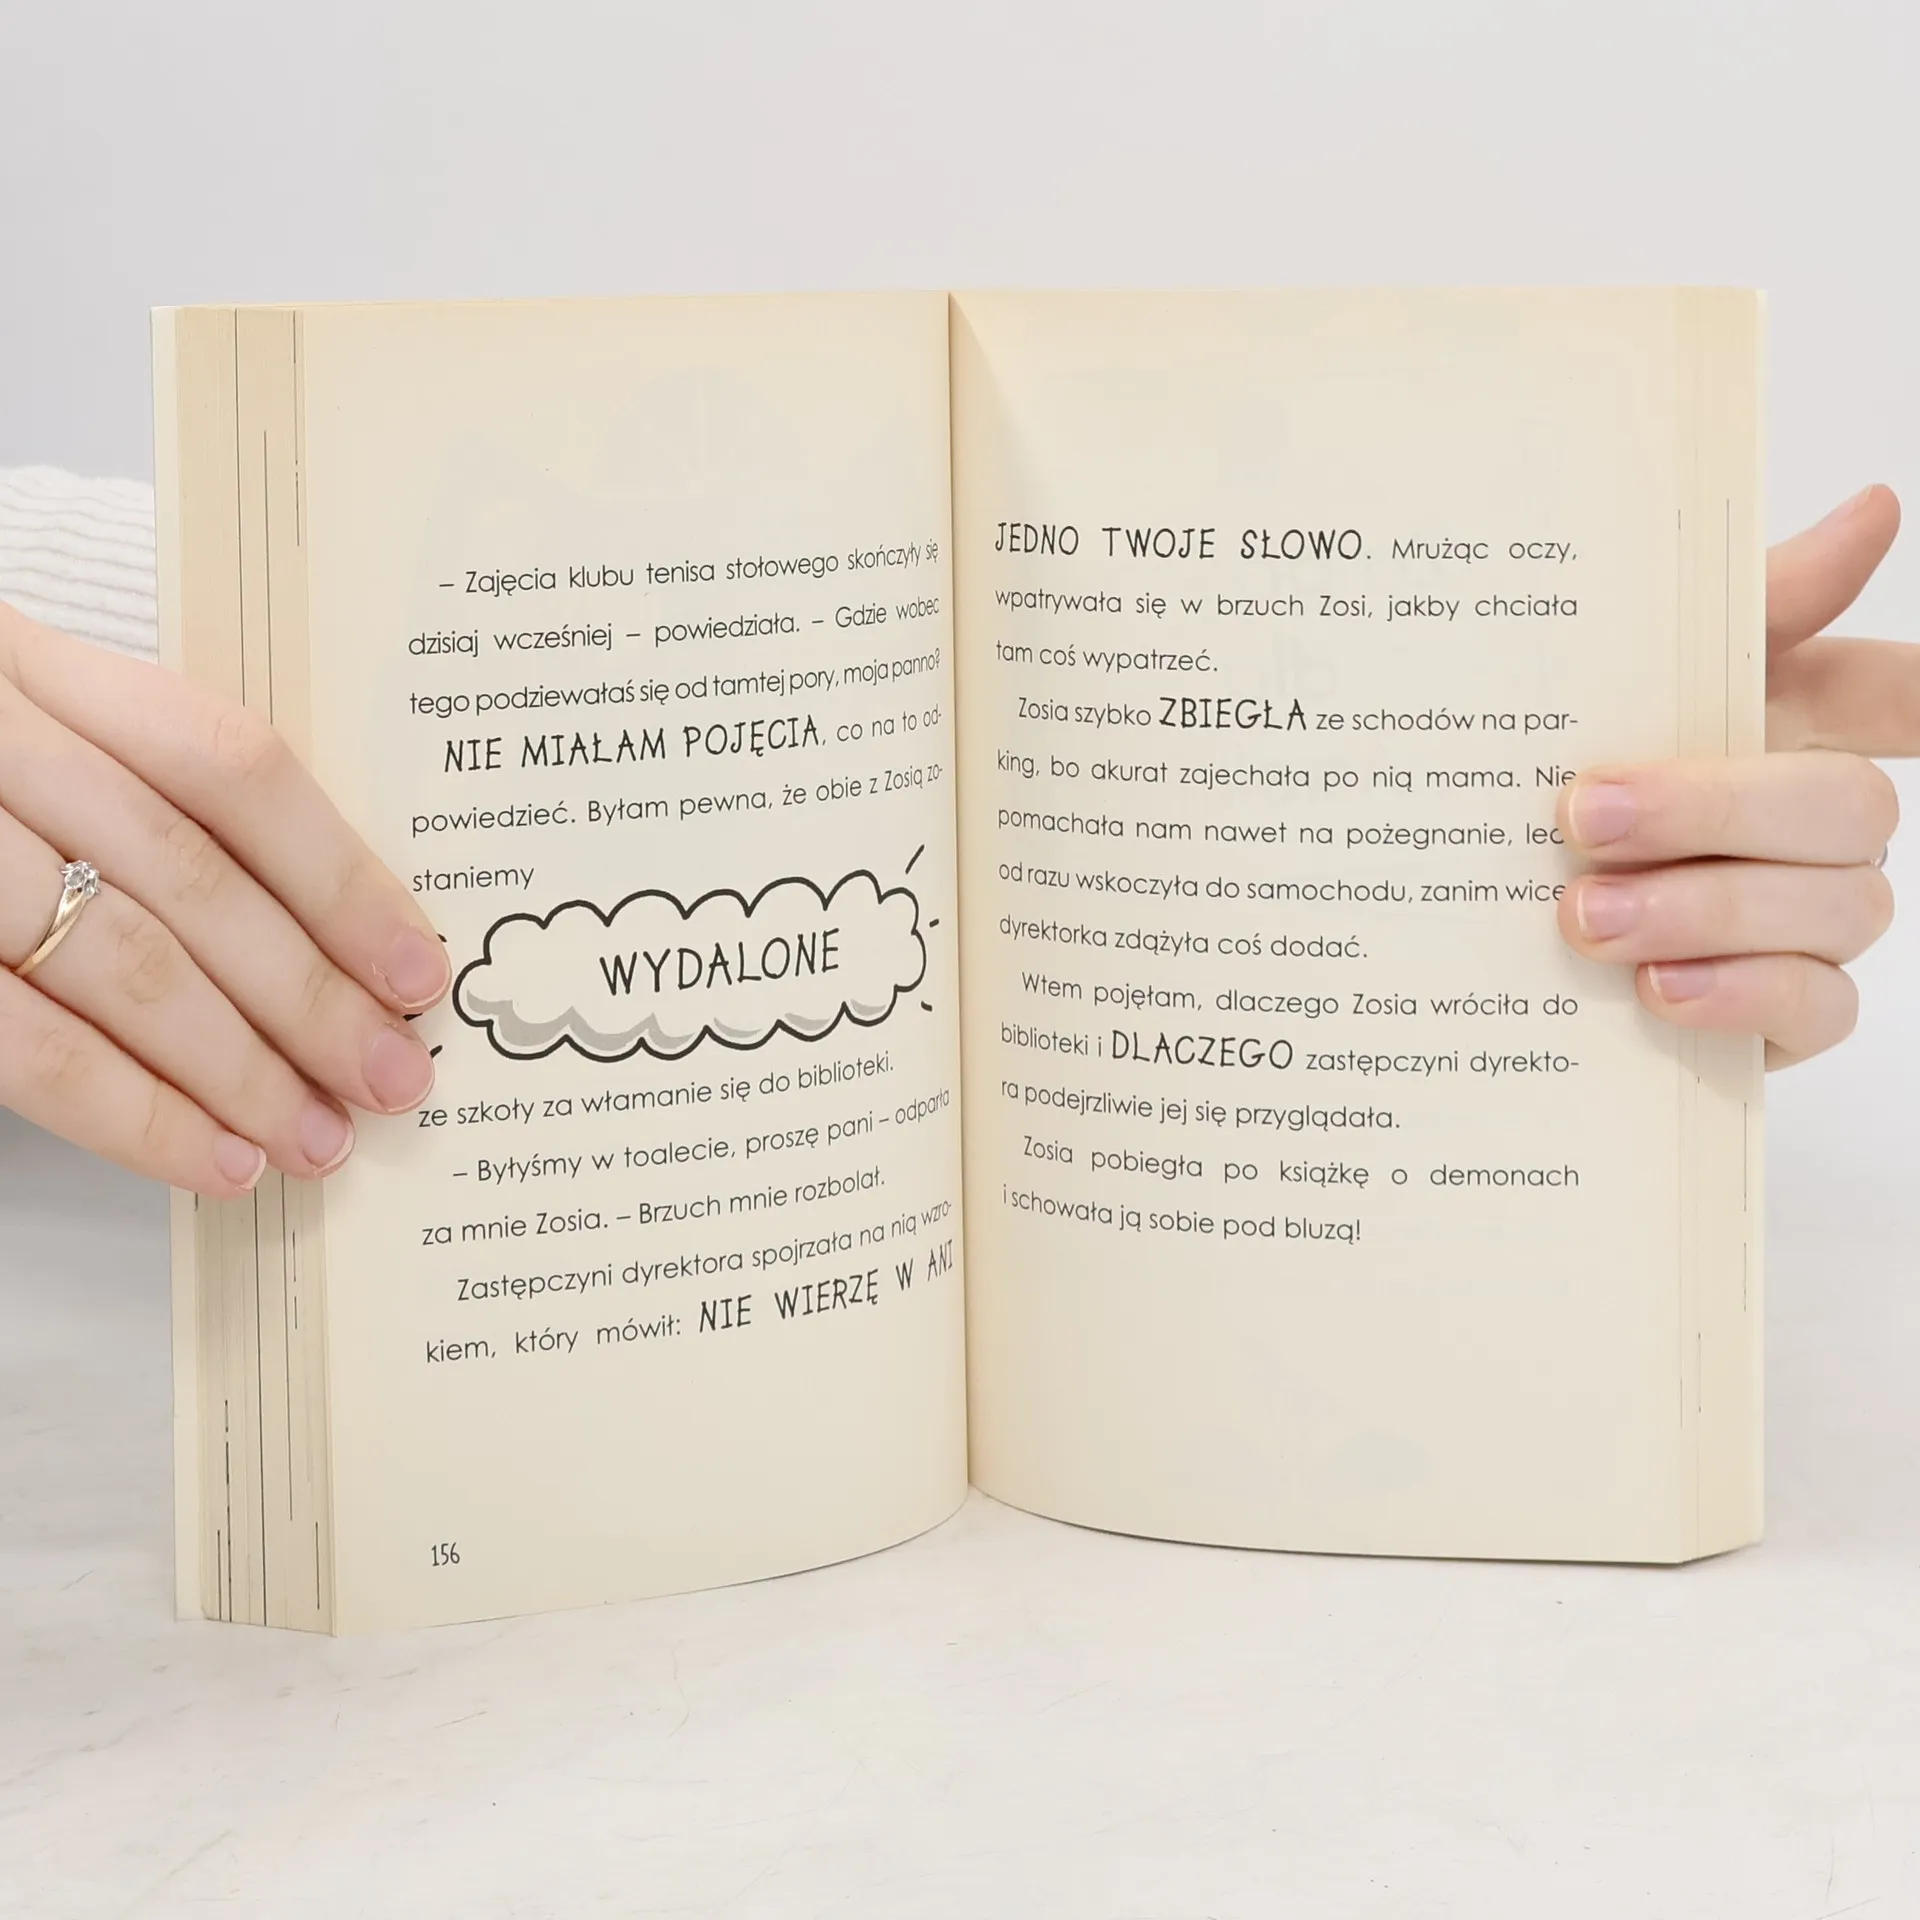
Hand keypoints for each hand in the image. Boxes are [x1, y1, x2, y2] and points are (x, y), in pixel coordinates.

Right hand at [0, 603, 447, 1195]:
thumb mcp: (15, 715)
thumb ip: (131, 787)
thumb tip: (317, 933)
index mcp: (30, 663)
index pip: (227, 766)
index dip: (338, 873)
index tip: (417, 967)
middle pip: (188, 876)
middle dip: (309, 995)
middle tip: (397, 1079)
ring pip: (117, 962)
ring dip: (239, 1069)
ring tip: (322, 1139)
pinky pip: (21, 1044)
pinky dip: (132, 1113)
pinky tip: (215, 1160)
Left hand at [1558, 485, 1913, 1066]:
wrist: (1462, 930)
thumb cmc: (1546, 782)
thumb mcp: (1616, 683)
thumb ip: (1752, 607)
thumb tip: (1876, 508)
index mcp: (1779, 723)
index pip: (1895, 693)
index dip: (1919, 691)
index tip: (1918, 691)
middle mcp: (1808, 821)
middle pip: (1852, 805)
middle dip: (1716, 807)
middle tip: (1582, 815)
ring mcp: (1805, 920)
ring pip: (1841, 909)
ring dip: (1706, 908)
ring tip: (1584, 914)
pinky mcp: (1781, 1013)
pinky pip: (1821, 1005)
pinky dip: (1740, 994)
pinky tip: (1657, 986)